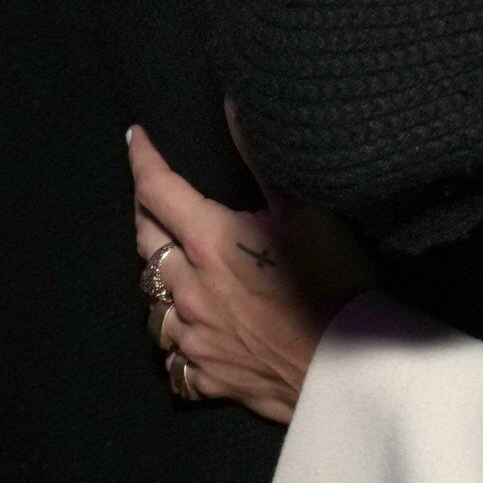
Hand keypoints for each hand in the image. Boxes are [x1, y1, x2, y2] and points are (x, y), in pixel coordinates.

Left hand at [128, 125, 363, 423]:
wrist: (348, 369)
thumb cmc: (333, 282)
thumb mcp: (304, 211)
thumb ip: (261, 158)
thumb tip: (233, 105)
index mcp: (209, 242)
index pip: (158, 189)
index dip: (142, 159)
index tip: (135, 137)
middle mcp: (189, 288)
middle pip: (144, 242)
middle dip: (144, 212)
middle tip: (151, 196)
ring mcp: (193, 337)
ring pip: (151, 304)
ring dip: (157, 281)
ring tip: (169, 268)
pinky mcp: (205, 377)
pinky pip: (174, 357)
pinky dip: (178, 340)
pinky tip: (189, 334)